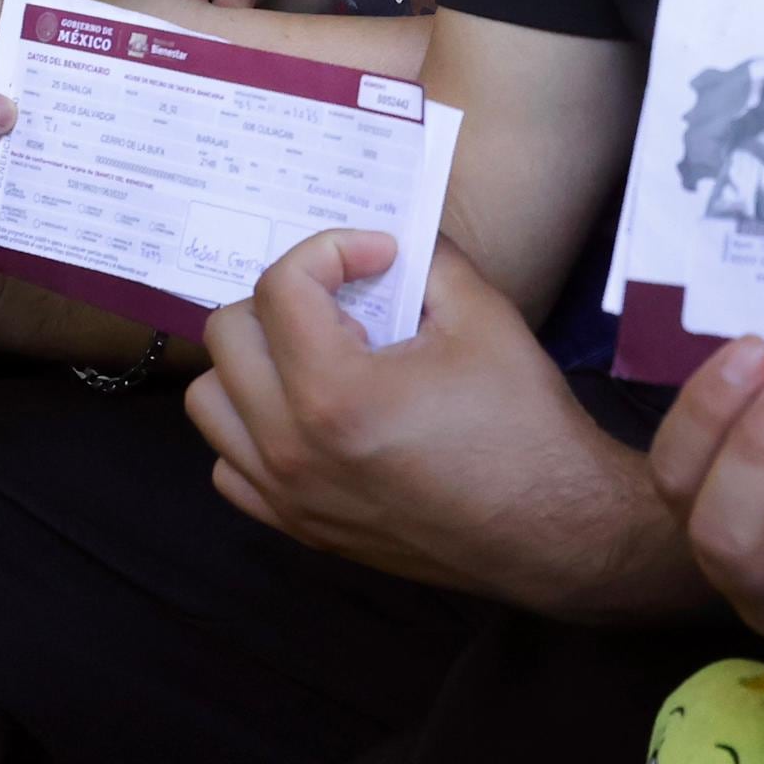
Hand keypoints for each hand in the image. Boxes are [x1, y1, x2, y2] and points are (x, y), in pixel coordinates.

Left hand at [189, 231, 676, 610]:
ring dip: (254, 363)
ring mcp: (288, 495)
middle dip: (285, 299)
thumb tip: (388, 234)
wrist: (553, 529)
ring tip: (315, 355)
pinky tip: (310, 414)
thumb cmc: (525, 426)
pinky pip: (230, 463)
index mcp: (335, 394)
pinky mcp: (298, 526)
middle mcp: (292, 450)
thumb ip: (427, 256)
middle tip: (345, 304)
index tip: (380, 256)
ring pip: (210, 401)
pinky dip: (253, 428)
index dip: (332, 250)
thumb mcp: (484, 315)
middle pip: (227, 335)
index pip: (281, 288)